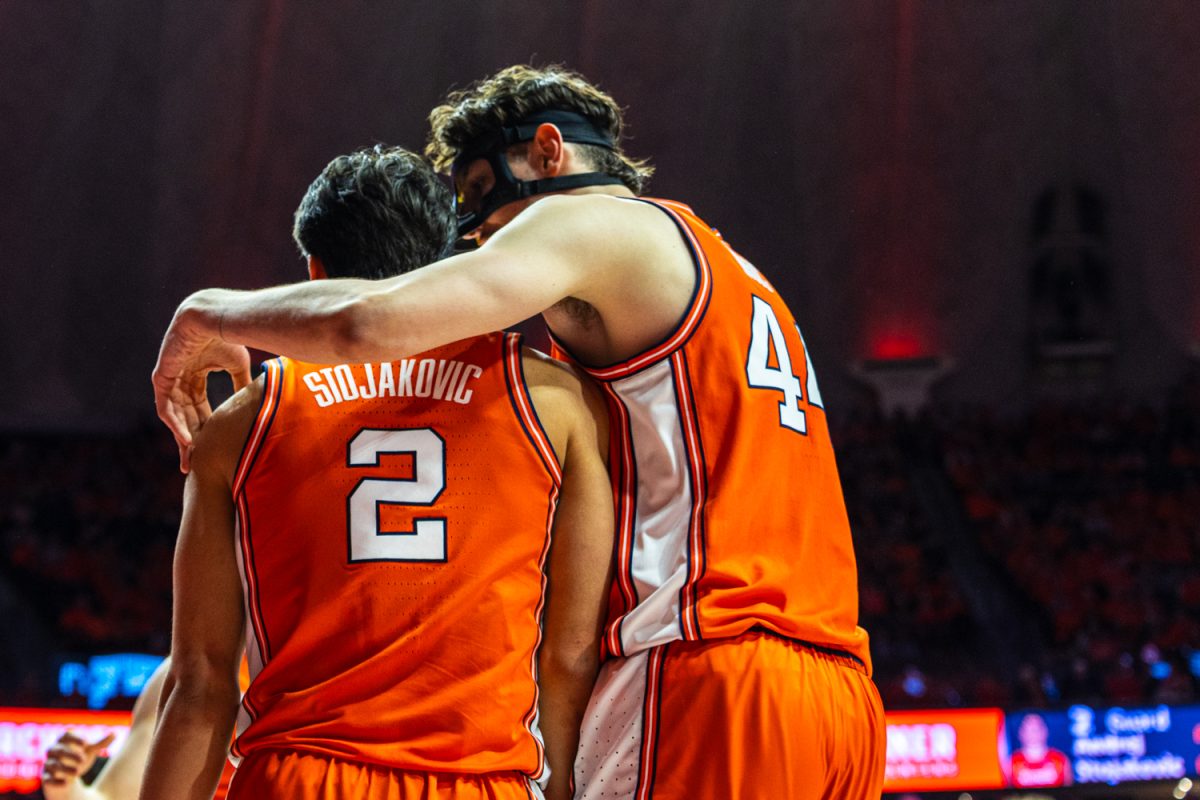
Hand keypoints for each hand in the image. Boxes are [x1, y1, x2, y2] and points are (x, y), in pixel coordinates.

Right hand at [41, 731, 114, 796]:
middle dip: (70, 755)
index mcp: (63, 741)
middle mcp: (53, 751)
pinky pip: (47, 779)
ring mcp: (48, 764)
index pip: (66, 736)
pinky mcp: (46, 778)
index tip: (86, 743)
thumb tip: (114, 734)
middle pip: (59, 751)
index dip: (75, 738)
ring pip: (52, 765)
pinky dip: (56, 782)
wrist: (69, 776)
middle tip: (84, 760)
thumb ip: (101, 743)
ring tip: (77, 773)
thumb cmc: (80, 758)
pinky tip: (66, 784)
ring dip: (64, 769)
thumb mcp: (91, 751)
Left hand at [152, 296, 251, 472]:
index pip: (198, 408)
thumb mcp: (237, 367)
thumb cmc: (228, 336)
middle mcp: (181, 379)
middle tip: (194, 464)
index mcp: (196, 375)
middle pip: (184, 416)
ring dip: (182, 437)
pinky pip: (165, 407)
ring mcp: (170, 378)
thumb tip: (253, 402)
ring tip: (191, 458)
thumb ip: (240, 385)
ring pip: (174, 415)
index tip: (211, 449)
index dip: (205, 428)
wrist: (215, 317)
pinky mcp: (162, 376)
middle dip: (190, 440)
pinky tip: (187, 439)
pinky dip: (176, 424)